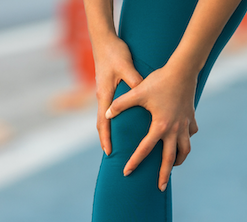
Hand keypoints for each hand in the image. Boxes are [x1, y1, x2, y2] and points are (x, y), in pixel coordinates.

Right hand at [92, 35, 143, 155]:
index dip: (106, 138)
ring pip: (106, 118)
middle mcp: (103, 97)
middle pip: (103, 124)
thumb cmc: (115, 52)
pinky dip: (114, 122)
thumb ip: (135, 81)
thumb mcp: (126, 66)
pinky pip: (111, 111)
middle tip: (112, 156)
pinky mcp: (109, 90)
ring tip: (118, 146)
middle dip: (106, 140)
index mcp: (105, 94)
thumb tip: (144, 94)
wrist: (105, 40)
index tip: (109, 152)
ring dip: (110, 132)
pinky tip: (123, 126)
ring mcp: (105, 94)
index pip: (103, 121)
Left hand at [105, 63, 199, 191]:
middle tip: (160, 188)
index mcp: (160, 126)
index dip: (134, 162)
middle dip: (164, 175)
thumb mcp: (137, 92)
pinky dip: (187, 139)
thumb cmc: (159, 81)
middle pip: (170, 159)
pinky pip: (191, 134)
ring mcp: (185, 125)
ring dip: (179, 160)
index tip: (127, 173)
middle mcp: (174, 130)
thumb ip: (121, 104)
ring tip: (173, 166)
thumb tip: (106, 113)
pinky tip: (183, 140)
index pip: (145, 149)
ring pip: (185, 150)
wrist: (183, 70)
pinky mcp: (191, 118)